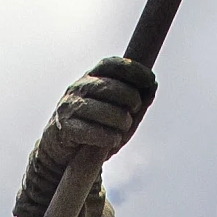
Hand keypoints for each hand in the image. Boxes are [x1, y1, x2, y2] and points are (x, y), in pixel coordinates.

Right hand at [17, 56, 156, 216]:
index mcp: (90, 78)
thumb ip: (136, 100)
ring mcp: (69, 107)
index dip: (133, 69)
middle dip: (131, 98)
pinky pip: (92, 131)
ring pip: (103, 110)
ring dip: (121, 122)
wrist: (63, 153)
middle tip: (135, 111)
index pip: (111, 64)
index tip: (151, 80)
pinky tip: (113, 141)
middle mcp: (77, 88)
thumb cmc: (95, 128)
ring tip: (123, 130)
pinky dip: (108, 137)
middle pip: (111, 87)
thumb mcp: (119, 112)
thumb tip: (153, 86)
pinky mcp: (65, 129)